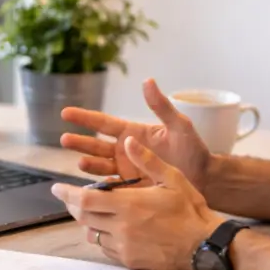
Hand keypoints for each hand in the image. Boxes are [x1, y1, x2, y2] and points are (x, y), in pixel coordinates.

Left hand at [51, 135, 224, 269]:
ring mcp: (124, 246)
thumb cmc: (190, 210)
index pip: (84, 199)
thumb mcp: (172, 178)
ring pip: (92, 233)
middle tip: (67, 197)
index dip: (66, 193)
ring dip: (86, 222)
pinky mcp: (129, 260)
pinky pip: (105, 248)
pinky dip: (101, 237)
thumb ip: (147, 160)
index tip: (56, 187)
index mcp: (128, 204)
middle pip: (82, 217)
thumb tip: (128, 141)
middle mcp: (121, 227)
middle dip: (71, 205)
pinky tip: (109, 228)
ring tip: (89, 212)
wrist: (204, 246)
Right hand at [60, 78, 213, 193]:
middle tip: (64, 139)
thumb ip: (161, 106)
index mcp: (132, 133)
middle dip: (80, 141)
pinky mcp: (130, 188)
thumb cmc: (193, 150)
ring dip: (88, 162)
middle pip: (95, 144)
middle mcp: (125, 150)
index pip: (103, 122)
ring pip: (99, 165)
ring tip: (80, 162)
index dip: (84, 117)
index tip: (65, 113)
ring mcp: (126, 169)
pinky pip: (109, 187)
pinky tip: (89, 187)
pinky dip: (98, 186)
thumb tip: (147, 81)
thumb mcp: (179, 125)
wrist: (204, 179)